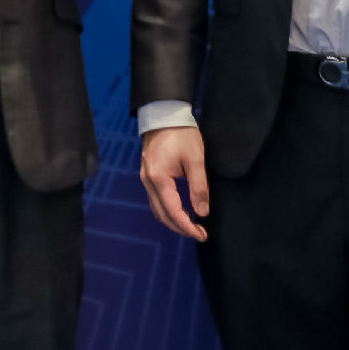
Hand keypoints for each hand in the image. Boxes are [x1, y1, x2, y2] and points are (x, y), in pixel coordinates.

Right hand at [139, 125, 208, 240]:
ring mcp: (145, 178)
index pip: (173, 211)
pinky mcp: (148, 174)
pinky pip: (155, 199)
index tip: (202, 235)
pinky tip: (180, 210)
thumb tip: (202, 212)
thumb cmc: (181, 134)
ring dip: (173, 220)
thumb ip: (199, 187)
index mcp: (159, 178)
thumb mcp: (195, 159)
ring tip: (191, 225)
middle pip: (162, 214)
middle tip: (199, 233)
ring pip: (157, 209)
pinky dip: (168, 210)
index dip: (187, 227)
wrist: (164, 114)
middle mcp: (148, 181)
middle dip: (180, 227)